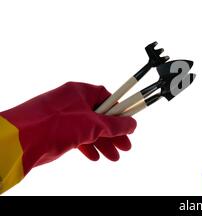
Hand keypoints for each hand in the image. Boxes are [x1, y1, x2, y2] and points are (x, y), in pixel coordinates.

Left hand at [0, 82, 135, 174]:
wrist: (23, 140)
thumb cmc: (56, 124)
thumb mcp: (93, 124)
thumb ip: (115, 125)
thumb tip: (132, 124)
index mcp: (81, 92)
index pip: (107, 98)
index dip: (120, 111)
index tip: (130, 123)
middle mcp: (73, 102)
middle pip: (101, 116)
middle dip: (114, 133)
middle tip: (125, 145)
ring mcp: (64, 117)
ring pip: (90, 129)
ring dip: (103, 143)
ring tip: (114, 156)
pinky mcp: (58, 132)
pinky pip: (78, 138)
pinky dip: (88, 146)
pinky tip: (95, 156)